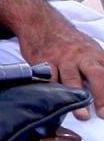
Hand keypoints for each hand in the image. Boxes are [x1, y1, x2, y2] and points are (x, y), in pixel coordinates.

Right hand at [0, 0, 103, 119]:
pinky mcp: (43, 62)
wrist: (42, 24)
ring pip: (71, 79)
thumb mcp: (92, 50)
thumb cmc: (70, 43)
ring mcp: (62, 60)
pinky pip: (48, 79)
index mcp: (97, 56)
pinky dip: (52, 91)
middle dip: (101, 95)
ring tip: (81, 116)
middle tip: (102, 113)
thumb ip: (101, 68)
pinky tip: (54, 101)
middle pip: (96, 76)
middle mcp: (82, 58)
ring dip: (76, 98)